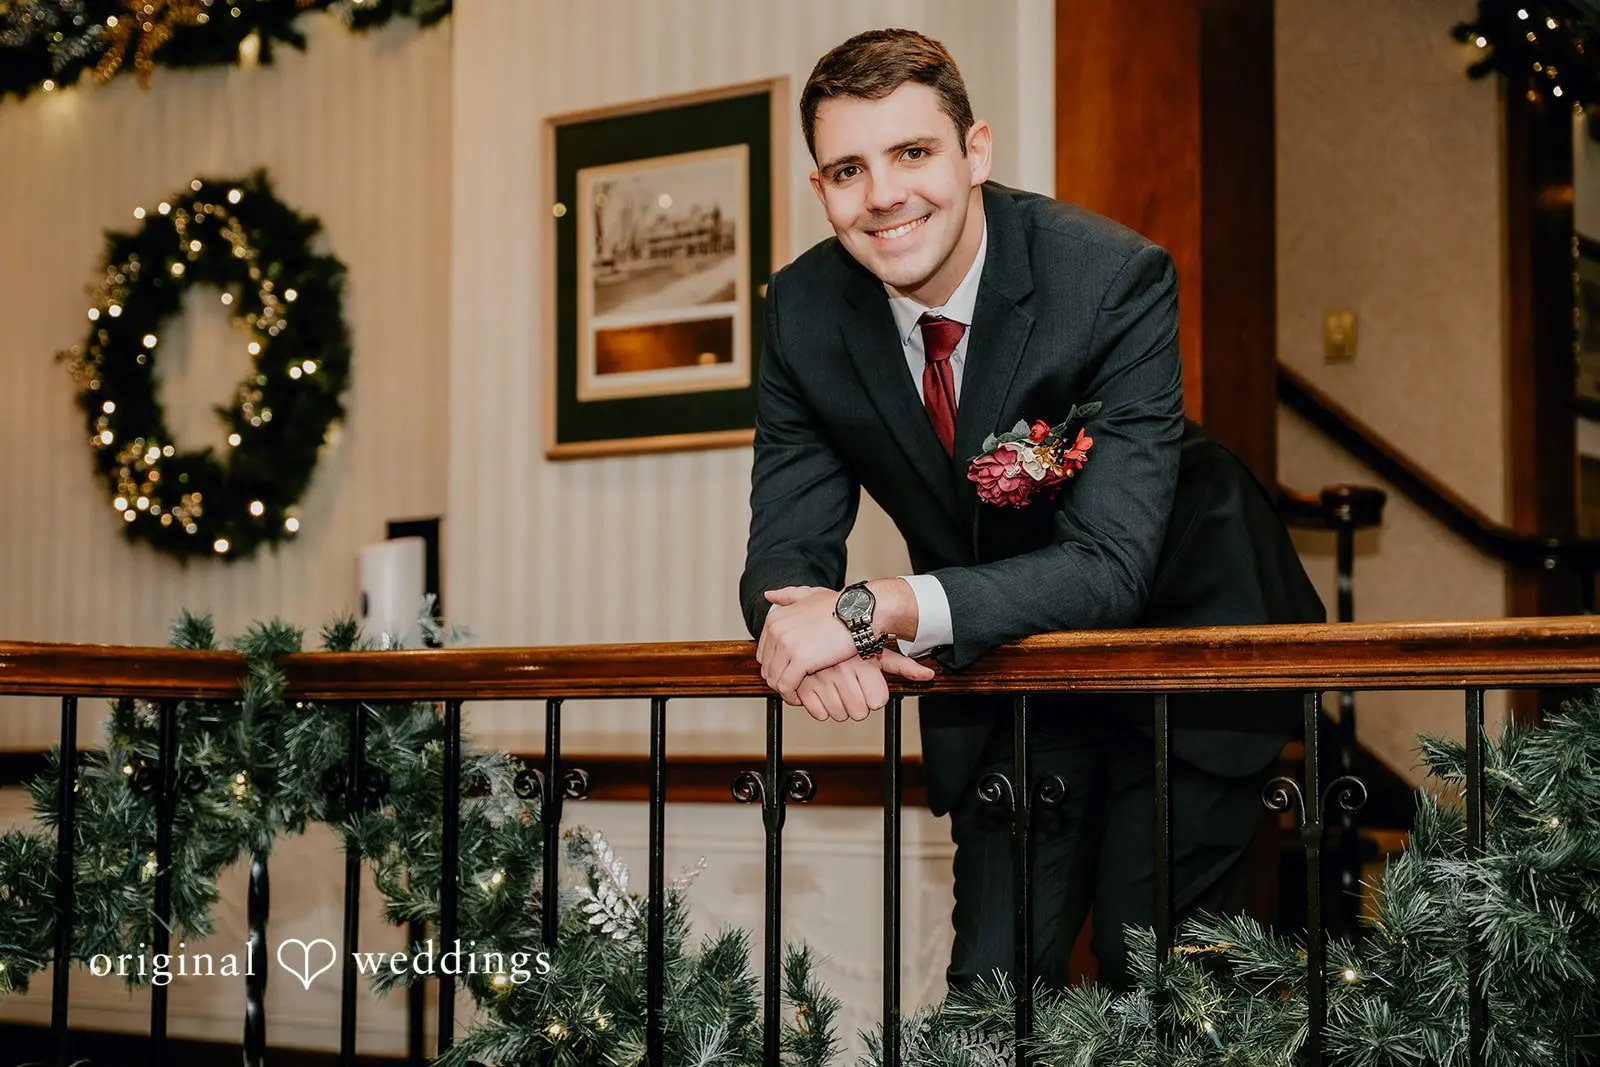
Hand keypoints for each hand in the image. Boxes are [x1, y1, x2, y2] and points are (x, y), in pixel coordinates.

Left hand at [755, 586, 857, 701]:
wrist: (859, 613)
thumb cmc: (840, 605)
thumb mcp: (809, 594)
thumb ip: (787, 596)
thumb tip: (768, 595)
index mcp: (775, 619)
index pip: (763, 653)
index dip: (775, 667)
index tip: (789, 673)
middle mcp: (777, 631)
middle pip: (767, 668)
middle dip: (779, 680)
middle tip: (794, 687)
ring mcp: (787, 645)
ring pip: (774, 679)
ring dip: (785, 690)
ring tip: (798, 694)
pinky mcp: (801, 660)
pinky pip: (787, 686)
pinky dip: (793, 696)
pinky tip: (803, 697)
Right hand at [789, 652, 936, 722]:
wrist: (814, 626)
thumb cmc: (849, 641)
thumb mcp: (877, 650)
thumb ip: (903, 666)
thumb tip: (929, 675)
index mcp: (862, 663)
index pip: (877, 702)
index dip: (873, 700)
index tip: (869, 692)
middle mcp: (843, 671)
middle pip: (859, 712)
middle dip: (856, 707)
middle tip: (852, 693)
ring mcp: (821, 678)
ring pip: (838, 714)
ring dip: (837, 708)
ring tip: (836, 691)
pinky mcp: (801, 685)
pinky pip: (818, 712)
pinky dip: (818, 708)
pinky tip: (821, 694)